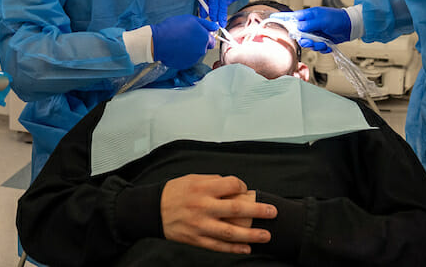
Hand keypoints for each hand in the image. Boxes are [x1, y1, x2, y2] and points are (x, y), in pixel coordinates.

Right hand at [152, 15, 215, 69]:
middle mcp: (201, 50)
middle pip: (203, 47)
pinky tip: (176, 48)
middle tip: (186, 36)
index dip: (205, 36)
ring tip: (179, 42)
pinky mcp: (185, 65)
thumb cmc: (173, 28)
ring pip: (195, 54)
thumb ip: (205, 23)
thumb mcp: (191, 19)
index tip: (198, 34)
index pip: (211, 40)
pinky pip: (187, 59)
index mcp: (205, 39)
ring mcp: (193, 59)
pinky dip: (183, 55)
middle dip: (197, 43)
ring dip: (190, 49)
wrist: (158, 41)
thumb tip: (215, 26)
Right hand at [160, 174, 275, 253]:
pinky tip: (247, 248)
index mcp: (202, 188)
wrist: (153, 209)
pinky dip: (233, 248)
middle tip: (272, 212)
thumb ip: (213, 181)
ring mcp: (200, 225)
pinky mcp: (196, 239)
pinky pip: (218, 246)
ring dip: (250, 234)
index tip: (245, 190)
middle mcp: (203, 206)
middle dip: (257, 211)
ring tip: (266, 235)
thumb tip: (233, 186)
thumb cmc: (174, 192)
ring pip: (229, 232)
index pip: (231, 185)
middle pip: (235, 209)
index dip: (242, 186)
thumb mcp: (192, 178)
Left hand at [195, 0, 244, 24]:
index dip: (214, 10)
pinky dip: (230, 0)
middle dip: (222, 14)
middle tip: (221, 24)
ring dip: (224, 5)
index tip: (213, 19)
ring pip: (229, 0)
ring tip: (219, 0)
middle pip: (223, 1)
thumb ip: (202, 3)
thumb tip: (203, 16)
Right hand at [269, 7, 352, 51]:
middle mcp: (308, 25)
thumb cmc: (336, 18)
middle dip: (304, 39)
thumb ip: (308, 24)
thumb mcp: (321, 19)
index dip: (280, 19)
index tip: (270, 19)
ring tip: (322, 43)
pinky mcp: (320, 40)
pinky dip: (322, 48)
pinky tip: (328, 45)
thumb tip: (297, 28)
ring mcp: (314, 33)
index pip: (289, 17)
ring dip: (314, 45)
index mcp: (306, 16)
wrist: (350, 26)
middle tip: (310, 40)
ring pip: (307, 43)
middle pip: (297, 34)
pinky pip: (316, 47)